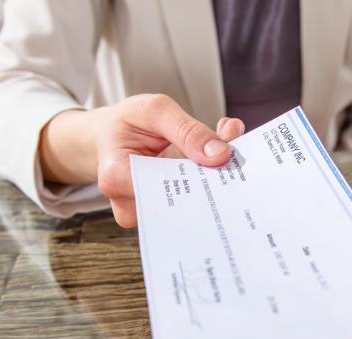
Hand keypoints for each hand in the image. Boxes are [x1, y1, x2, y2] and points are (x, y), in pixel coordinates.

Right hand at [40, 94, 244, 226]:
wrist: (114, 136)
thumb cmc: (129, 123)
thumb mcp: (154, 111)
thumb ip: (186, 130)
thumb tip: (220, 155)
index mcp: (117, 178)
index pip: (166, 188)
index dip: (200, 176)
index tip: (226, 159)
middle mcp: (132, 205)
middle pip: (184, 203)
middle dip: (214, 178)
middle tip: (236, 157)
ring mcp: (150, 214)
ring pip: (195, 205)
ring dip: (215, 179)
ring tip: (229, 152)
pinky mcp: (166, 214)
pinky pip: (196, 203)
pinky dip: (211, 182)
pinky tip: (220, 160)